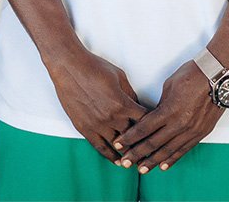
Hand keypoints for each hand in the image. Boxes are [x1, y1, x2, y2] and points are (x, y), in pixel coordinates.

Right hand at [47, 48, 147, 163]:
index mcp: (123, 103)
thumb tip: (138, 106)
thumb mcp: (119, 76)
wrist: (70, 67)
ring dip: (128, 153)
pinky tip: (117, 161)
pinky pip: (100, 148)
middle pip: (133, 136)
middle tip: (151, 149)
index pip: (144, 121)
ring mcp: (98, 125)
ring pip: (118, 146)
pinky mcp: (85, 128)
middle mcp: (112, 117)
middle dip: (142, 142)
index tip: (158, 131)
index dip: (152, 126)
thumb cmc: (96, 67)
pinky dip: (110, 156)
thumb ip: (130, 94)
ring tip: (137, 160)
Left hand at [113, 60, 222, 173]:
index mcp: (168, 110)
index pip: (144, 128)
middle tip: (124, 162)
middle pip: (153, 143)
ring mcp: (190, 131)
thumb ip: (160, 104)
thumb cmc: (191, 75)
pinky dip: (172, 159)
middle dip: (137, 153)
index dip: (130, 138)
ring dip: (152, 161)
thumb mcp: (169, 86)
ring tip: (141, 169)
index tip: (119, 144)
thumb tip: (153, 116)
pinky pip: (183, 150)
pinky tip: (163, 166)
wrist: (216, 76)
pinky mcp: (200, 133)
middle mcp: (179, 124)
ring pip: (167, 151)